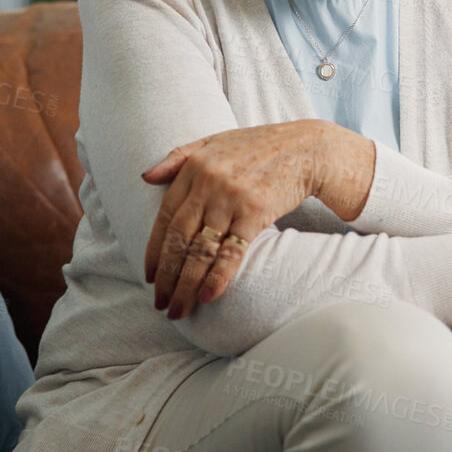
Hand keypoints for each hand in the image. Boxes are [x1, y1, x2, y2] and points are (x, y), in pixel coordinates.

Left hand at [141, 121, 318, 319]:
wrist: (307, 148)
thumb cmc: (259, 146)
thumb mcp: (214, 141)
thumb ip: (178, 157)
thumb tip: (145, 177)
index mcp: (194, 169)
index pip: (165, 217)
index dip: (155, 250)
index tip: (150, 276)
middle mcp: (208, 184)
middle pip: (179, 239)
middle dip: (167, 276)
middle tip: (161, 303)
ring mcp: (231, 199)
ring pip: (201, 251)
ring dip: (186, 285)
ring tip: (178, 310)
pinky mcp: (256, 213)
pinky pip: (231, 252)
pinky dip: (217, 277)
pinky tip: (206, 297)